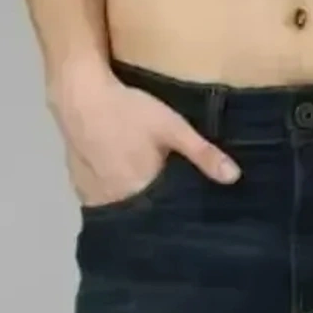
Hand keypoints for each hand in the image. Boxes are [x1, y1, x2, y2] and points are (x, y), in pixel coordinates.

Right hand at [49, 62, 239, 207]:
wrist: (78, 93)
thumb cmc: (128, 110)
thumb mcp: (172, 127)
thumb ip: (202, 153)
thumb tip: (235, 178)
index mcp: (140, 194)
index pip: (164, 218)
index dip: (177, 217)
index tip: (190, 218)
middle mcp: (115, 202)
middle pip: (141, 216)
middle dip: (156, 215)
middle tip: (172, 207)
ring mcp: (94, 196)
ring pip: (121, 210)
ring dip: (134, 208)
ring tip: (150, 200)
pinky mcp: (80, 186)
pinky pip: (102, 201)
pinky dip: (114, 199)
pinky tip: (122, 187)